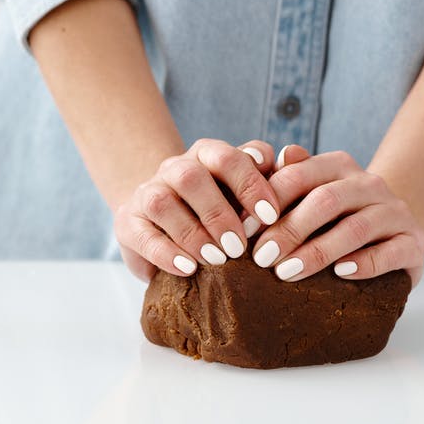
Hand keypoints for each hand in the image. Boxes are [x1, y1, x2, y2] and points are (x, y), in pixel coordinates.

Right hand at [114, 139, 280, 280]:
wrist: (165, 221)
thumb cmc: (218, 207)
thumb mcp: (243, 194)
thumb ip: (269, 175)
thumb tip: (294, 157)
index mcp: (207, 154)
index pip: (229, 157)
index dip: (250, 183)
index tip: (271, 214)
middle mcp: (175, 168)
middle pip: (192, 176)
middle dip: (219, 212)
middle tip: (240, 245)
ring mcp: (148, 192)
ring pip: (163, 202)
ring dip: (192, 232)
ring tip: (217, 259)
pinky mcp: (128, 222)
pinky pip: (142, 235)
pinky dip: (166, 253)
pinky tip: (188, 268)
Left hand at [252, 147, 423, 285]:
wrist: (393, 232)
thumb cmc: (338, 217)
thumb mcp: (312, 194)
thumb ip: (290, 177)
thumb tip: (279, 155)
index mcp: (340, 165)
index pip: (300, 174)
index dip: (269, 201)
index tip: (244, 229)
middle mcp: (370, 184)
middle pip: (326, 200)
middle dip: (289, 230)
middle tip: (262, 259)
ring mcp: (395, 212)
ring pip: (356, 227)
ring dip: (318, 252)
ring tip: (287, 273)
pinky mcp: (414, 243)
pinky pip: (391, 253)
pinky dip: (364, 264)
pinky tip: (341, 274)